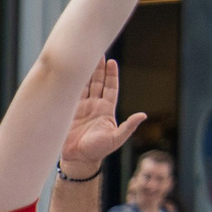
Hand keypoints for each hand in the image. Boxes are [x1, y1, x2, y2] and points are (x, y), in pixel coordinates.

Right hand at [58, 59, 145, 179]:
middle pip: (97, 82)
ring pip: (84, 85)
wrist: (77, 159)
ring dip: (85, 73)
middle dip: (98, 68)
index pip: (110, 88)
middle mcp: (94, 106)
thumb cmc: (98, 150)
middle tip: (97, 53)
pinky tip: (70, 73)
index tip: (111, 62)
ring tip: (84, 58)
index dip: (111, 75)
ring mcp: (81, 108)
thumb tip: (143, 115)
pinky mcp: (68, 111)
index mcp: (106, 110)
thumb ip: (128, 127)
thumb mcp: (116, 139)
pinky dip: (71, 83)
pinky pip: (70, 94)